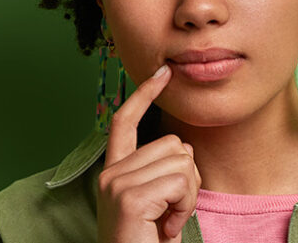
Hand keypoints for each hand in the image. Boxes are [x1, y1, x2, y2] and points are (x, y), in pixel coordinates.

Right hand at [97, 64, 201, 242]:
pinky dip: (184, 207)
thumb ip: (163, 174)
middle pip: (174, 144)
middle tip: (171, 214)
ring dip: (188, 196)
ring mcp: (115, 184)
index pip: (125, 121)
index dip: (144, 94)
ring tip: (168, 223)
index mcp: (114, 173)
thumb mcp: (157, 206)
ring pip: (182, 162)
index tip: (162, 72)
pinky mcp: (129, 198)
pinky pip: (180, 182)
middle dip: (188, 179)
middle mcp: (109, 175)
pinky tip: (167, 230)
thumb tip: (184, 149)